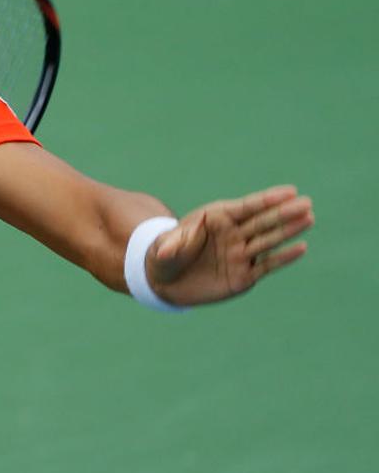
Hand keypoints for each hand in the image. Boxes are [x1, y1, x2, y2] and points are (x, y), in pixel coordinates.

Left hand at [147, 185, 312, 305]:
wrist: (164, 281)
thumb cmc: (163, 256)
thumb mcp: (163, 249)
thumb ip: (172, 246)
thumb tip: (169, 247)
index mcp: (216, 218)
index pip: (245, 207)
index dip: (267, 199)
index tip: (289, 191)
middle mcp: (233, 234)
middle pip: (262, 221)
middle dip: (284, 212)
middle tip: (307, 203)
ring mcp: (240, 254)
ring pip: (268, 240)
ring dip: (288, 231)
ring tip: (309, 218)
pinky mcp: (244, 276)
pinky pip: (267, 265)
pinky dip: (283, 257)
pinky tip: (301, 248)